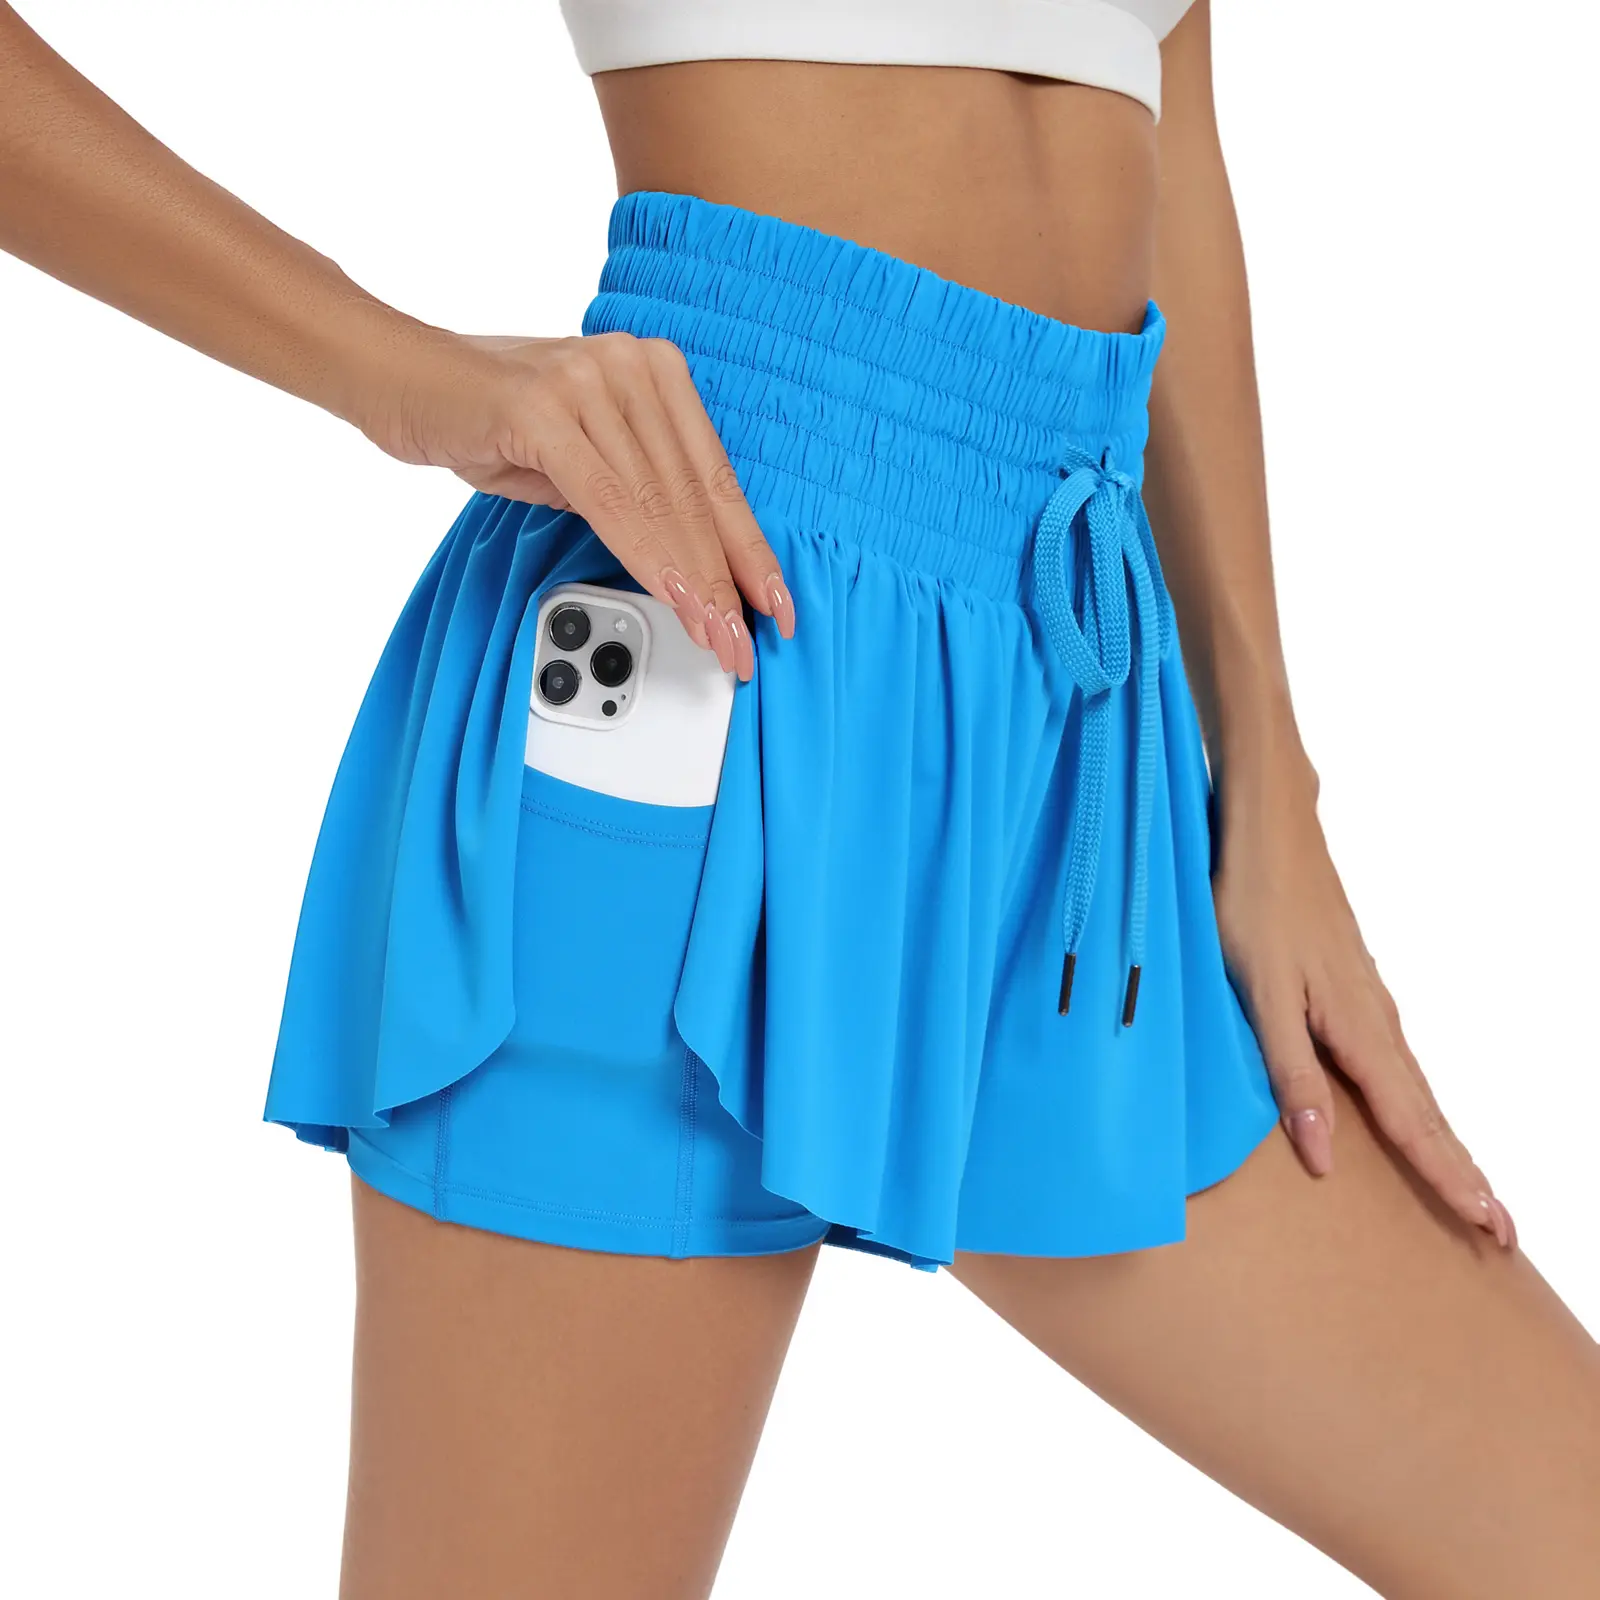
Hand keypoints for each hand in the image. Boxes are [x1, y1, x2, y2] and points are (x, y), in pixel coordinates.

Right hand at [347, 323, 795, 680]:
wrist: (398, 376)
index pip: (713, 477)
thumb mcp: (577, 456)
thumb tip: (683, 563)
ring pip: (659, 502)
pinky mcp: (544, 407)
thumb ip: (630, 493)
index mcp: (654, 372)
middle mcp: (632, 367)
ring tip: (715, 634)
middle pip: (695, 494)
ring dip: (691, 581)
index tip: (772, 602)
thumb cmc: (485, 417)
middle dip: (725, 580)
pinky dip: (645, 553)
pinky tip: (671, 594)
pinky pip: (610, 498)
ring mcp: (591, 381)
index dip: (747, 549)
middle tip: (744, 640)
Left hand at [1212, 756, 1516, 1250]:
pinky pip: (1395, 1058)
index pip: (1412, 1123)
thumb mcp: (1259, 994)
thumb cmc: (1253, 904)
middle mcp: (1375, 1019)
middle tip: (1501, 1229)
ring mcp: (1368, 999)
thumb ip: (1290, 1073)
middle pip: (1427, 1111)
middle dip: (1462, 1171)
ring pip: (1415, 1085)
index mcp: (1356, 1029)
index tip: (1490, 1226)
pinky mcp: (1352, 984)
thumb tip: (1322, 1156)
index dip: (1448, 1178)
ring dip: (1441, 1138)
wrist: (1269, 828)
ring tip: (1467, 1185)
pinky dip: (1414, 1098)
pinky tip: (1410, 1107)